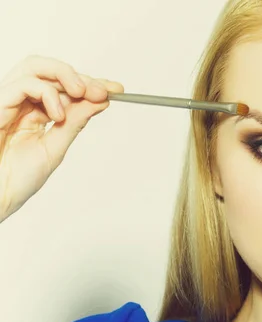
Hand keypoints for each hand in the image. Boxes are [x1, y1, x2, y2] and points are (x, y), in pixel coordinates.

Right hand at [0, 55, 123, 221]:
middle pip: (51, 71)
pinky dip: (47, 93)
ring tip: (82, 93)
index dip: (90, 84)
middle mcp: (21, 103)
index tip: (115, 89)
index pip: (64, 88)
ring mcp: (8, 101)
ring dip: (64, 75)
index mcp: (35, 113)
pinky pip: (23, 84)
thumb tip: (99, 102)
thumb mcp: (55, 148)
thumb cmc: (16, 179)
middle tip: (102, 91)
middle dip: (81, 78)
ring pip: (35, 67)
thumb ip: (74, 123)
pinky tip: (58, 113)